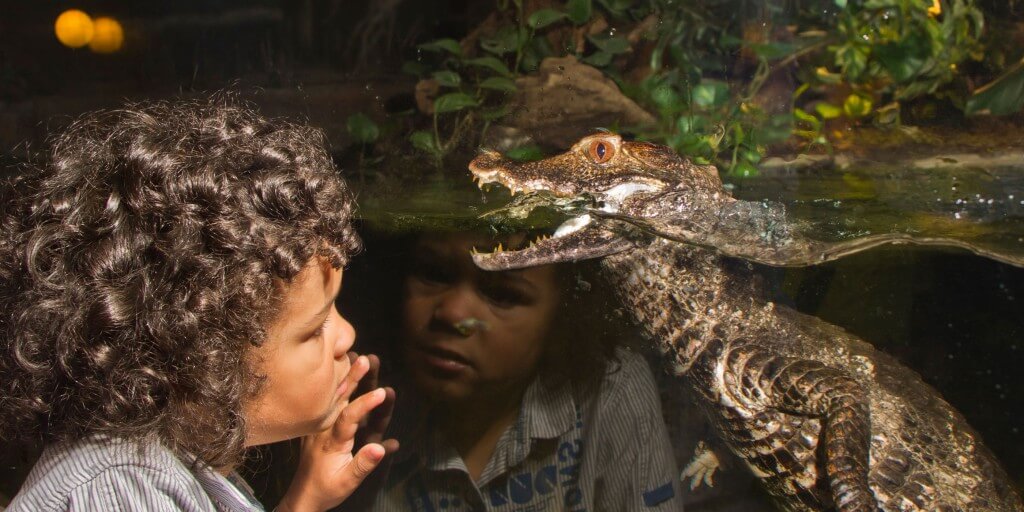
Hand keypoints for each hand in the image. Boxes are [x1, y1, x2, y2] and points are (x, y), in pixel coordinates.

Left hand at [276, 355, 396, 511]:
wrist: (302, 496)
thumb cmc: (326, 490)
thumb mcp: (346, 482)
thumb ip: (363, 464)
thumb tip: (382, 446)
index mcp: (332, 440)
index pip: (350, 416)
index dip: (366, 403)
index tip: (383, 392)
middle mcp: (327, 427)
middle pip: (343, 397)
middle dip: (356, 377)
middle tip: (368, 358)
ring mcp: (323, 425)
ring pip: (338, 397)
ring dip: (350, 378)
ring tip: (360, 358)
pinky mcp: (321, 426)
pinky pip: (332, 402)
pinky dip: (341, 387)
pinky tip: (349, 374)